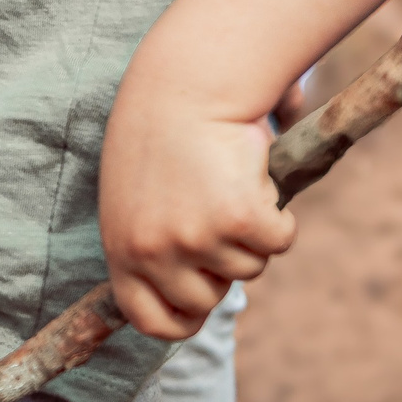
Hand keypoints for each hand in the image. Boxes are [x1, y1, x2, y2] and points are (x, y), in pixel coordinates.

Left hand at [97, 97, 295, 339]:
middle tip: (214, 210)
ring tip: (226, 180)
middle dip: (222, 264)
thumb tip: (189, 295)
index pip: (148, 318)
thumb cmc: (161, 132)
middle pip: (209, 298)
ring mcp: (196, 238)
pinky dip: (279, 214)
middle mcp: (154, 250)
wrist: (186, 83)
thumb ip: (151, 241)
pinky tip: (253, 176)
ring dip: (249, 231)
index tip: (199, 303)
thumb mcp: (136, 195)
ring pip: (249, 267)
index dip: (181, 316)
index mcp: (121, 246)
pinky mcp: (239, 219)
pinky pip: (279, 240)